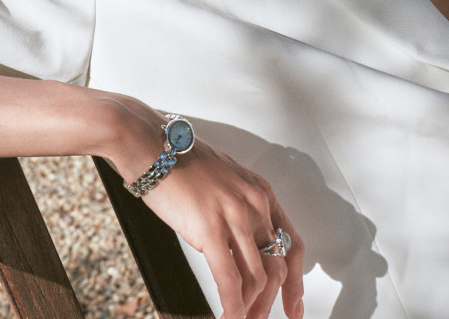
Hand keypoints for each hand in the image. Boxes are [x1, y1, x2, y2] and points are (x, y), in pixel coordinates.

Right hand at [105, 100, 304, 318]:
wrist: (153, 146)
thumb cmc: (181, 163)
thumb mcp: (224, 181)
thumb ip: (238, 207)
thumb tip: (237, 243)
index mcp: (261, 192)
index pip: (291, 242)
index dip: (295, 279)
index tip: (293, 306)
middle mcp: (255, 203)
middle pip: (277, 265)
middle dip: (271, 301)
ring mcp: (235, 216)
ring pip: (257, 277)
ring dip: (251, 308)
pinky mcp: (211, 229)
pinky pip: (229, 279)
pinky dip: (231, 307)